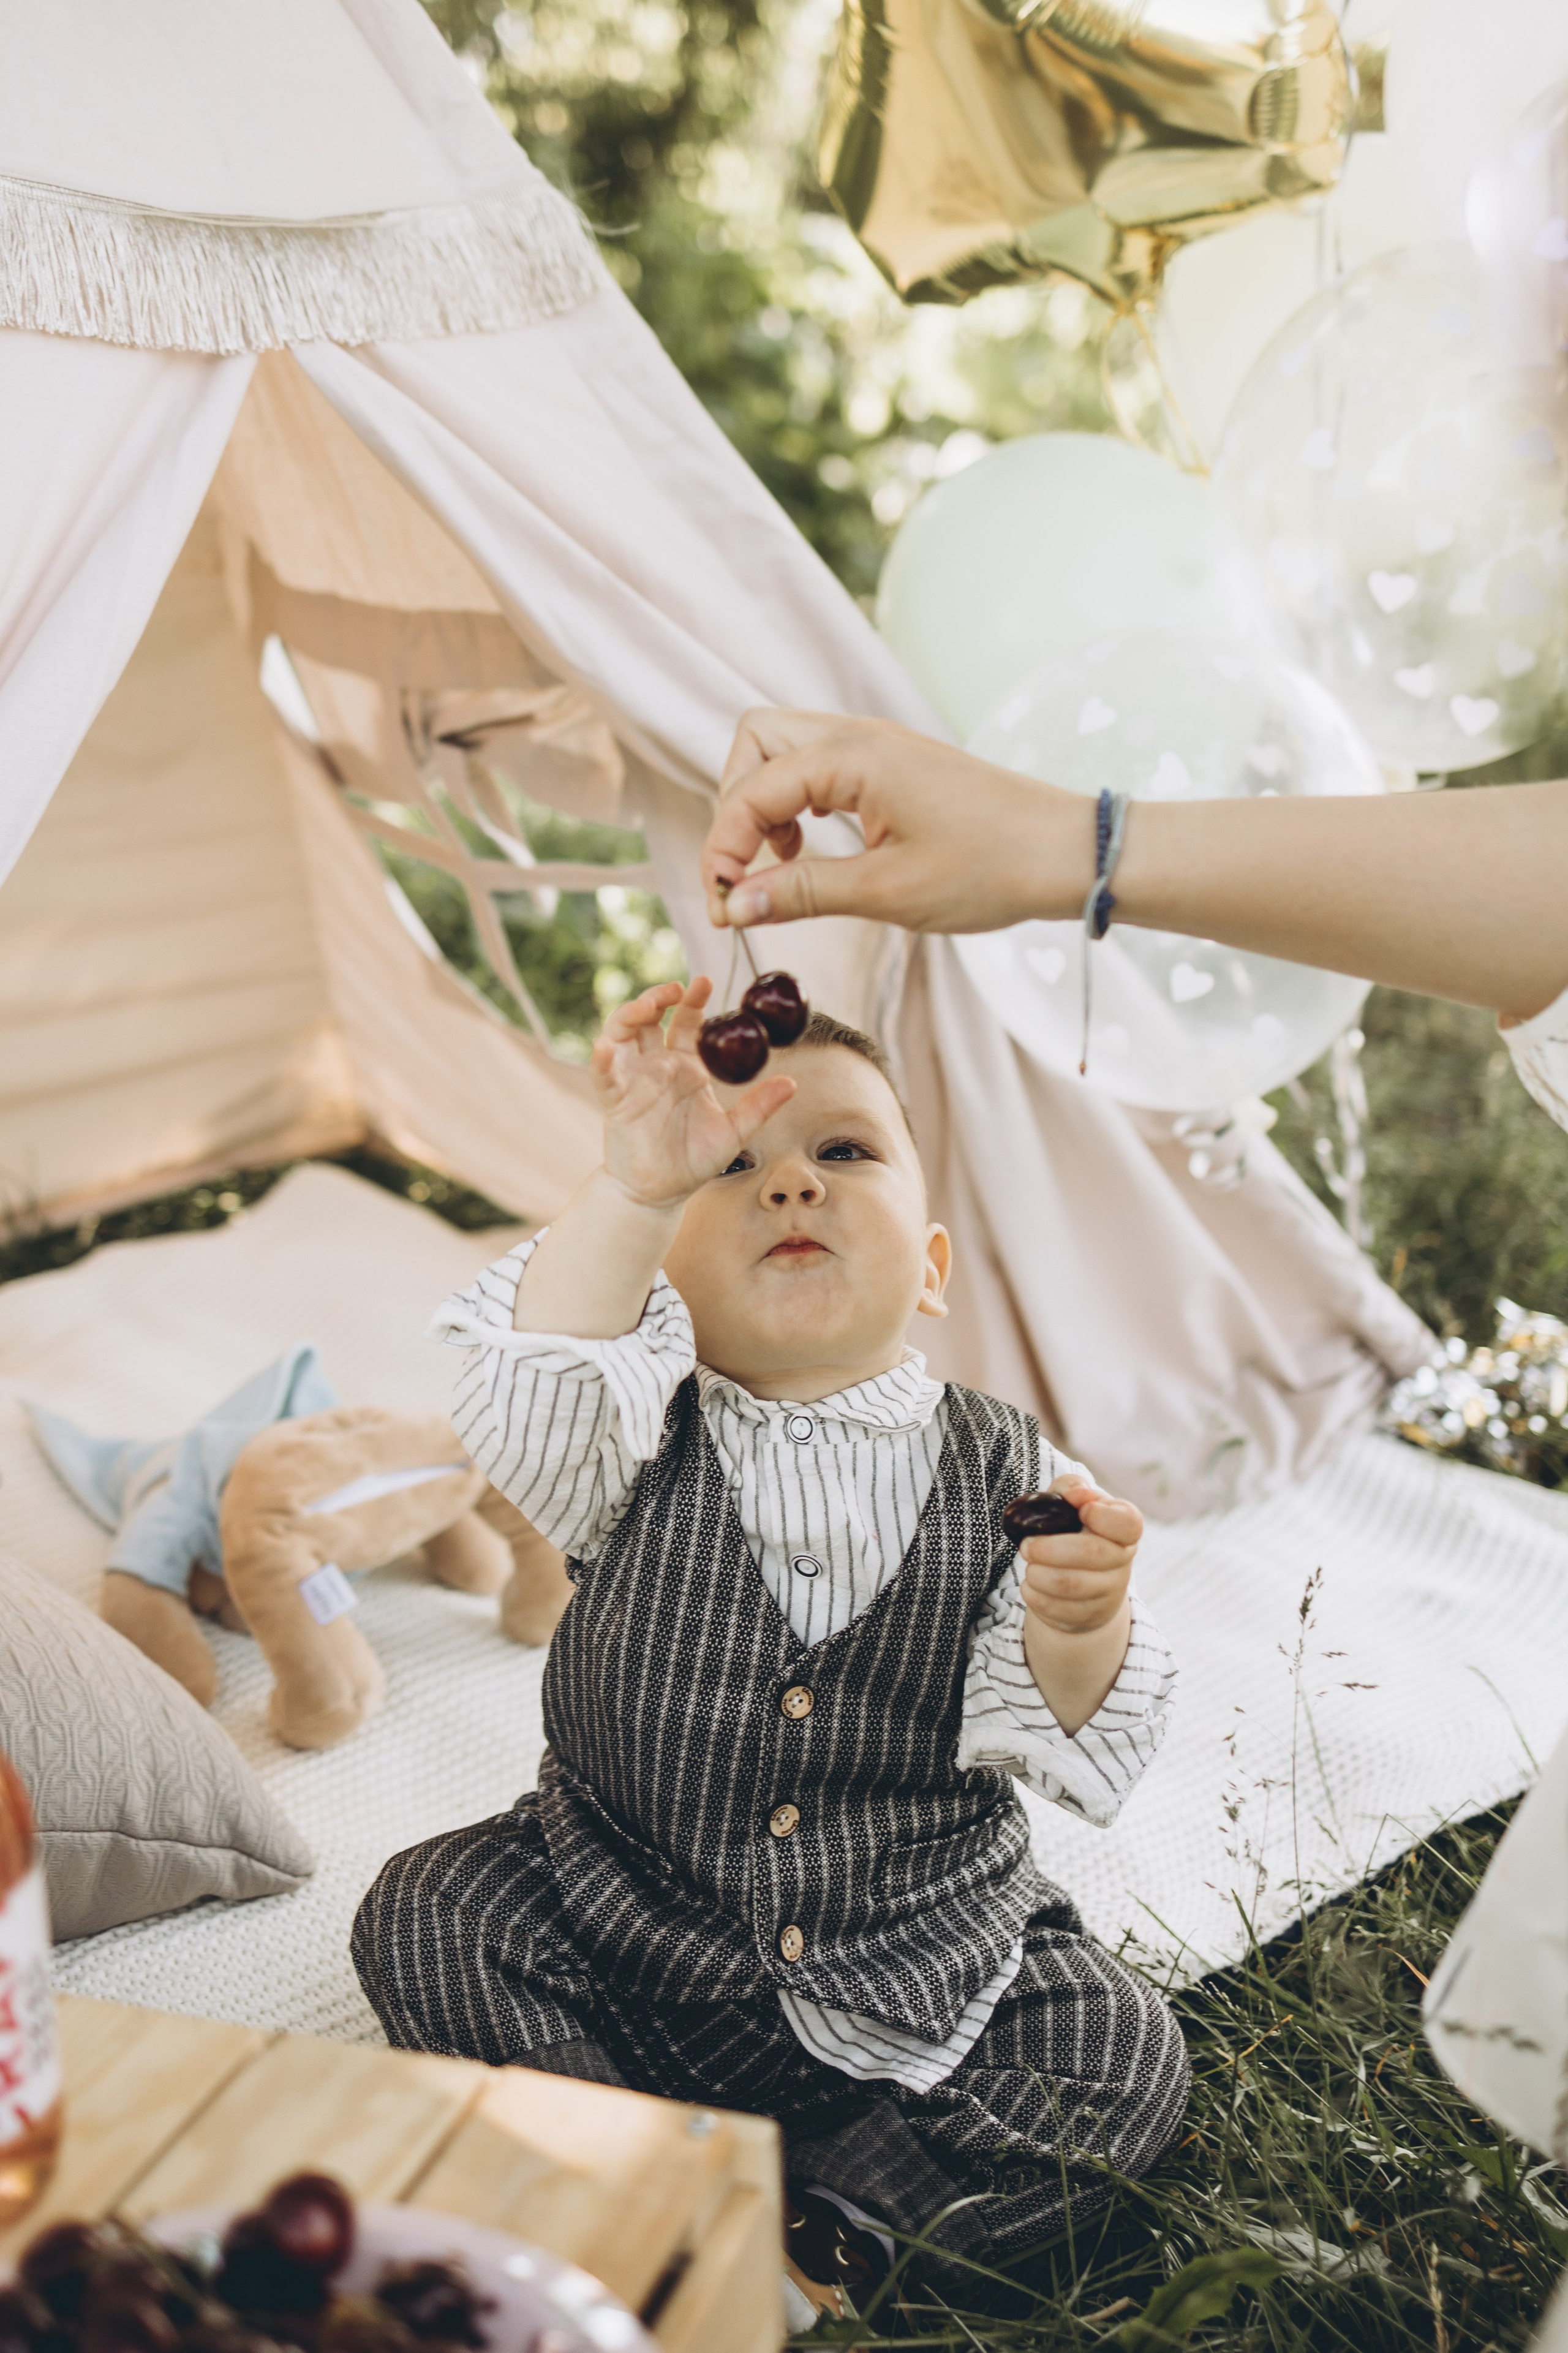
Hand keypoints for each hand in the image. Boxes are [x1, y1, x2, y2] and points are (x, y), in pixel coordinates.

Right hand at [593, 978, 795, 1209]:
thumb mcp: (734, 1131)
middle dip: (658, 996)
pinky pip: (604, 1074)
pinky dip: (601, 1058)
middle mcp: (656, 1066)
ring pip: (621, 1033)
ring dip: (630, 1014)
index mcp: (685, 1066)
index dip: (693, 1000)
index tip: (705, 981)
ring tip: (646, 1006)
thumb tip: (792, 1083)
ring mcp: (633, 1080)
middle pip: (650, 1017)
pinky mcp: (615, 1100)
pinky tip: (606, 1046)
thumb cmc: (694, 1161)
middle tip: (675, 988)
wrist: (661, 1192)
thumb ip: (760, 1106)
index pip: (687, 1022)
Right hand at [701, 709, 1095, 934]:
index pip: (748, 790)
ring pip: (783, 750)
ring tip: (781, 865)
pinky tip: (813, 847)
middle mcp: (858, 736)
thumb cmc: (989, 869)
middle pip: (754, 742)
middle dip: (734, 807)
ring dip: (764, 804)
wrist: (1066, 852)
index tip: (724, 907)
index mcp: (851, 757)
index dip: (723, 849)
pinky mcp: (892, 765)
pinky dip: (798, 803)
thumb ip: (803, 892)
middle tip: (747, 874)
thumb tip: (736, 905)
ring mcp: (875, 746)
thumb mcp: (887, 892)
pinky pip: (818, 766)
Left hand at [1017, 1481, 1141, 1636]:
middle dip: (1049, 1548)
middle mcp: (1123, 1560)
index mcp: (1123, 1528)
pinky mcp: (1090, 1616)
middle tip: (1026, 1546)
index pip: (1128, 1523)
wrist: (1076, 1581)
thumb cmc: (1071, 1530)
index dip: (1103, 1516)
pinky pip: (1058, 1609)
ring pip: (1070, 1585)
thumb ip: (1072, 1488)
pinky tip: (1032, 1585)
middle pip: (1092, 1553)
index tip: (1081, 1511)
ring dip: (1038, 1573)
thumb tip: (1077, 1494)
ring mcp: (1110, 1591)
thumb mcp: (1070, 1502)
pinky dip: (1035, 1595)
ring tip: (1029, 1565)